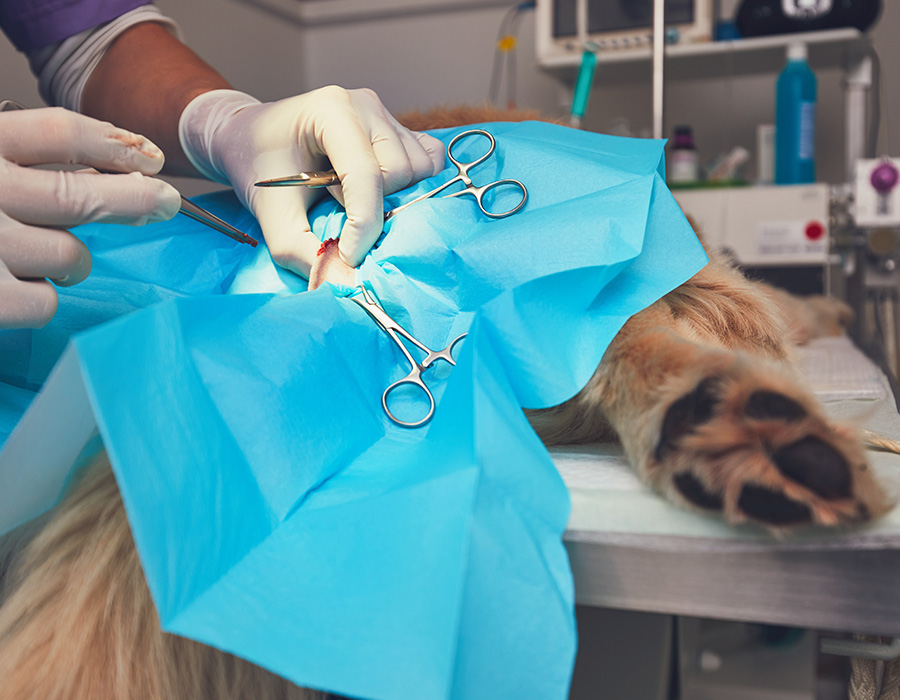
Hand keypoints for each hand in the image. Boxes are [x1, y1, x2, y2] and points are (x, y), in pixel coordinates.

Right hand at [0, 108, 179, 328]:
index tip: (149, 156)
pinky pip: (45, 303)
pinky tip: (17, 288)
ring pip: (69, 257)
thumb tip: (102, 172)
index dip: (114, 144)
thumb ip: (18, 161)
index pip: (58, 134)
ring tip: (48, 258)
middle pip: (78, 196)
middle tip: (164, 202)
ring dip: (73, 262)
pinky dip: (41, 299)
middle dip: (134, 201)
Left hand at [178, 87, 444, 276]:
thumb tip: (348, 284)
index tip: (348, 257)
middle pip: (399, 173)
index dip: (362, 225)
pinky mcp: (400, 128)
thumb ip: (305, 253)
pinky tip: (380, 191)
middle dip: (373, 207)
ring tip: (351, 199)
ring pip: (419, 169)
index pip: (366, 175)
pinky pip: (429, 161)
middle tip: (336, 212)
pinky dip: (413, 185)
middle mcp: (365, 105)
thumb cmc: (259, 170)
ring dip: (393, 197)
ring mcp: (385, 114)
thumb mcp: (272, 218)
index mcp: (331, 110)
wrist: (251, 138)